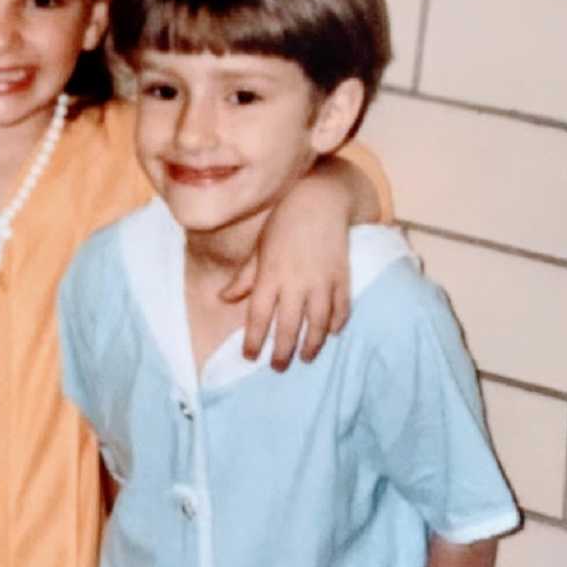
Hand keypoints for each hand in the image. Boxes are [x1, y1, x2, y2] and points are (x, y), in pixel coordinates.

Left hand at [222, 157, 367, 369]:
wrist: (318, 199)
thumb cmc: (283, 223)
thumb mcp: (259, 248)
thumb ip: (244, 277)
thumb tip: (224, 298)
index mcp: (270, 275)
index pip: (258, 317)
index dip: (254, 340)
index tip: (250, 357)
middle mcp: (295, 282)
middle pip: (288, 327)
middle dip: (282, 352)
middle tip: (278, 367)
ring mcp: (321, 281)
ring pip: (318, 324)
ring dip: (312, 344)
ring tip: (305, 357)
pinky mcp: (342, 276)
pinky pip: (341, 307)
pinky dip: (337, 322)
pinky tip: (331, 332)